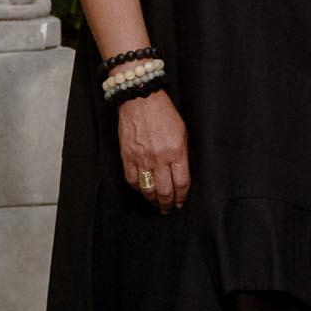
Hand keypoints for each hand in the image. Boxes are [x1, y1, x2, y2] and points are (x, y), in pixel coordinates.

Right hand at [116, 88, 188, 212]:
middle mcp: (160, 158)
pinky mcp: (127, 157)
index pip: (182, 183)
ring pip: (148, 189)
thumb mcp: (182, 132)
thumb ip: (182, 154)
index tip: (182, 202)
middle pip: (165, 191)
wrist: (141, 101)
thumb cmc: (164, 113)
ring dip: (153, 200)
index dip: (182, 196)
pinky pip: (132, 180)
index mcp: (177, 152)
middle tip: (169, 209)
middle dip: (168, 204)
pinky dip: (138, 189)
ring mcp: (142, 159)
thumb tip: (181, 173)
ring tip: (156, 205)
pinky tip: (142, 191)